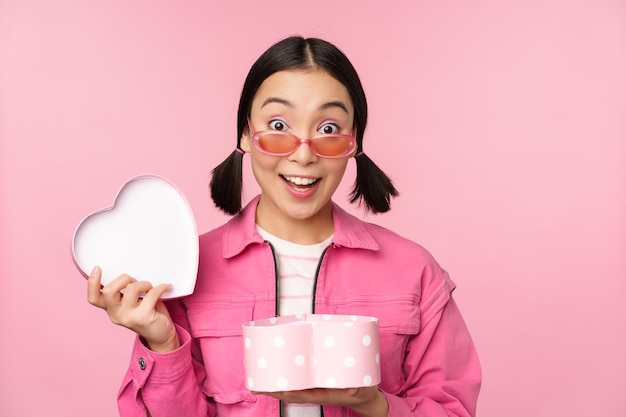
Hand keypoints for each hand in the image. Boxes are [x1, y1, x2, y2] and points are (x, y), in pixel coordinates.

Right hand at [87, 266, 179, 351]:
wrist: (161, 335)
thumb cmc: (147, 314)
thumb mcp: (132, 303)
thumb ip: (125, 293)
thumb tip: (131, 274)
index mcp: (111, 309)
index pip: (94, 298)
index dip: (92, 283)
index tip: (97, 268)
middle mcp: (116, 314)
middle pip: (109, 290)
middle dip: (124, 278)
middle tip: (136, 281)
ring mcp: (129, 317)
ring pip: (132, 289)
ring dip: (144, 283)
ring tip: (151, 288)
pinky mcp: (144, 317)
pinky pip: (152, 293)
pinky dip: (161, 287)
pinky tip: (166, 287)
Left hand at [254, 385, 388, 416]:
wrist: (365, 397)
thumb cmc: (363, 392)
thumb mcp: (364, 390)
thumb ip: (358, 390)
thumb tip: (351, 389)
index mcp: (323, 395)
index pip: (301, 395)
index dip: (288, 392)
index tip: (277, 388)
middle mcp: (315, 392)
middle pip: (289, 392)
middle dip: (272, 389)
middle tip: (255, 383)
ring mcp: (313, 388)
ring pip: (290, 387)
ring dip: (274, 384)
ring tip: (257, 377)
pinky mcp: (315, 382)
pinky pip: (296, 381)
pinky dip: (284, 377)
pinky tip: (275, 372)